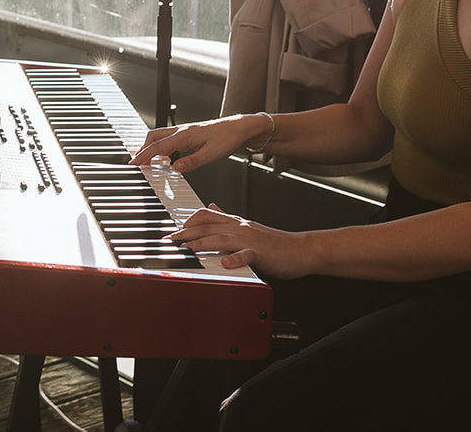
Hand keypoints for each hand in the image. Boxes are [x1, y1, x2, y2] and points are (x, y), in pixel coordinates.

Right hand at [132, 113, 260, 173]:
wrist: (239, 129)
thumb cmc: (228, 138)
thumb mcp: (211, 154)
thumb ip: (192, 162)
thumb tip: (175, 169)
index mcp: (184, 136)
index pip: (158, 146)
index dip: (144, 156)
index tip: (134, 163)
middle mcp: (181, 131)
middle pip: (153, 137)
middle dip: (142, 149)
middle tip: (137, 162)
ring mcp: (184, 131)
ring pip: (159, 136)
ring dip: (150, 147)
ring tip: (146, 159)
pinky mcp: (189, 134)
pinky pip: (168, 138)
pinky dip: (161, 146)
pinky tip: (164, 155)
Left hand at [167, 205, 310, 277]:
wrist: (301, 249)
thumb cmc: (275, 243)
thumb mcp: (247, 226)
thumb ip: (227, 218)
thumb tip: (211, 206)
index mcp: (235, 223)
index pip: (205, 216)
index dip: (186, 222)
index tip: (171, 232)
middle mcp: (239, 228)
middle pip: (207, 227)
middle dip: (185, 234)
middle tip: (169, 242)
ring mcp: (250, 240)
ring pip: (221, 239)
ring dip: (202, 244)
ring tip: (187, 251)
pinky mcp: (262, 253)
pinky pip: (247, 255)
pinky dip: (236, 259)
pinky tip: (226, 263)